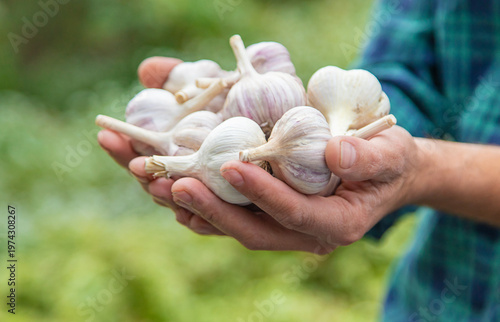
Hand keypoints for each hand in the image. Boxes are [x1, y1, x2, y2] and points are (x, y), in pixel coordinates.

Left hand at [167, 126, 419, 253]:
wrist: (385, 174)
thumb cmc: (390, 161)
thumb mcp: (392, 154)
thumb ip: (369, 158)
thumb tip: (334, 155)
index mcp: (337, 223)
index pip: (294, 214)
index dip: (263, 194)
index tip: (232, 167)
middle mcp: (304, 235)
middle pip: (252, 230)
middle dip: (211, 208)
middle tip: (172, 184)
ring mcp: (283, 228)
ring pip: (234, 225)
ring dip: (193, 207)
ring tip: (153, 183)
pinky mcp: (269, 215)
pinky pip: (231, 215)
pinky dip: (200, 205)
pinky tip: (170, 191)